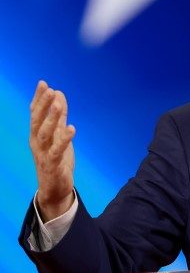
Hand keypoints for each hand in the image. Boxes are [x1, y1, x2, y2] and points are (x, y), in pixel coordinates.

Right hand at [29, 81, 75, 221]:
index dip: (38, 99)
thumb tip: (59, 94)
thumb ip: (58, 116)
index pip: (35, 113)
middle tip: (50, 90)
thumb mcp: (57, 135)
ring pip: (45, 134)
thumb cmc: (55, 160)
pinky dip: (64, 139)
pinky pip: (57, 150)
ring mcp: (43, 154)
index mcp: (37, 135)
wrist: (54, 188)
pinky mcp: (53, 164)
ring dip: (51, 119)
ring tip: (59, 105)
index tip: (43, 83)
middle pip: (37, 121)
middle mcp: (37, 143)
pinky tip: (72, 128)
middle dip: (43, 105)